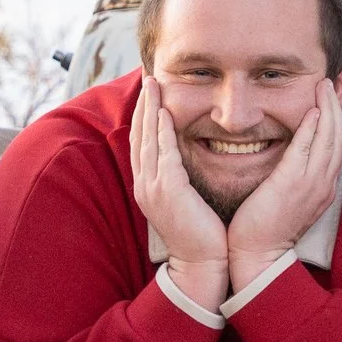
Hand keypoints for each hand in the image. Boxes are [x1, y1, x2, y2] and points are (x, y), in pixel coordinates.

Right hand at [131, 78, 227, 310]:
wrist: (201, 265)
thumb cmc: (201, 234)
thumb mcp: (187, 200)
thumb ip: (182, 178)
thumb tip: (187, 160)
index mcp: (149, 186)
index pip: (144, 142)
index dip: (145, 115)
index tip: (151, 91)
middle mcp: (145, 184)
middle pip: (140, 134)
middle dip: (144, 104)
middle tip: (148, 76)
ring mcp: (153, 188)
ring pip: (148, 139)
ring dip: (150, 109)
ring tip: (153, 84)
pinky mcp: (168, 192)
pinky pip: (163, 154)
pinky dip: (162, 132)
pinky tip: (164, 112)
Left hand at [227, 74, 341, 291]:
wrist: (258, 256)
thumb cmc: (264, 227)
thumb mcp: (285, 195)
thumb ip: (290, 172)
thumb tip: (286, 151)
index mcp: (322, 185)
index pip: (335, 140)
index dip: (337, 112)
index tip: (336, 89)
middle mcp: (323, 183)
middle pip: (338, 133)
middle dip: (340, 102)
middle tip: (340, 74)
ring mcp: (312, 184)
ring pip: (328, 137)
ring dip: (329, 107)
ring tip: (326, 81)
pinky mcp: (294, 185)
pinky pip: (308, 150)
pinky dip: (314, 127)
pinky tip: (313, 108)